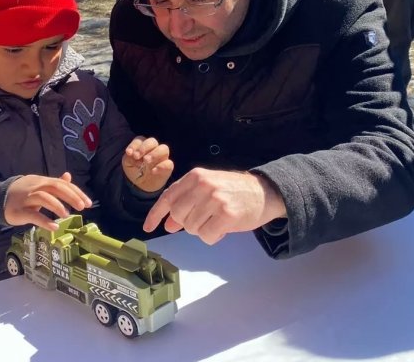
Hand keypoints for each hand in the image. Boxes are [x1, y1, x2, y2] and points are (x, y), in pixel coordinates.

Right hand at [4, 172, 92, 230]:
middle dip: (70, 196)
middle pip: (55, 187)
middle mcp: (36, 187)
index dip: (76, 192)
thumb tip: (68, 176)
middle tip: (82, 207)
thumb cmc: (24, 193)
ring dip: (57, 205)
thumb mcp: (39, 186)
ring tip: (66, 214)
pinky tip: (53, 226)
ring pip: (43, 197)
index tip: (88, 203)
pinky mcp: (19, 211)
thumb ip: (54, 183)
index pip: (62, 184)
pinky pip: (32, 215)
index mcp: (43, 181)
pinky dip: (44, 221)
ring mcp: (26, 198)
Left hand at [122, 136, 173, 192]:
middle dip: (145, 147)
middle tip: (137, 156)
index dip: (134, 145)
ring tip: (146, 161)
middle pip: (152, 141)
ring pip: (164, 148)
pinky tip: (153, 171)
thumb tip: (135, 156)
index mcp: (143, 146)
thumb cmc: (135, 170)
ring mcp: (162, 157)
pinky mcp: (167, 167)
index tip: (129, 153)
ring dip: (154, 154)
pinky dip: (161, 166)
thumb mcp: (128, 164)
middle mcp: (154, 149)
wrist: (141, 185)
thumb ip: (129, 158)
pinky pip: (169, 164)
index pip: (140, 140)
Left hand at [142, 169, 286, 245]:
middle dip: (188, 223)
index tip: (148, 227)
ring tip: (217, 220)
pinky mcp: (226, 215)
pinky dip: (213, 236)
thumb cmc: (234, 192)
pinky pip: (207, 236)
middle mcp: (203, 185)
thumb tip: (168, 224)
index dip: (156, 214)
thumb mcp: (207, 190)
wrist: (265, 192)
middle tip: (205, 219)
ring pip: (192, 228)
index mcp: (195, 176)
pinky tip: (224, 227)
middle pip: (179, 216)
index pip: (168, 197)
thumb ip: (186, 203)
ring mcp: (215, 199)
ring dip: (203, 230)